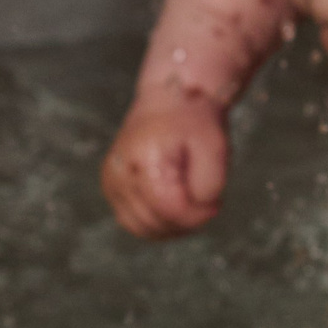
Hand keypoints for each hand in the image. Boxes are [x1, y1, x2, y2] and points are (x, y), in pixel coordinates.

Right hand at [100, 97, 228, 236]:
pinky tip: (177, 207)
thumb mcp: (216, 147)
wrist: (169, 99)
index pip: (170, 208)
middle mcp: (119, 172)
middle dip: (187, 221)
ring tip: (191, 204)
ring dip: (172, 226)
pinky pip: (135, 223)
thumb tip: (199, 214)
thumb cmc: (193, 121)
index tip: (216, 203)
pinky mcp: (112, 189)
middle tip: (206, 202)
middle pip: (155, 222)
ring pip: (142, 228)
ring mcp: (111, 183)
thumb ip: (210, 185)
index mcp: (144, 156)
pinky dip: (158, 223)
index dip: (197, 215)